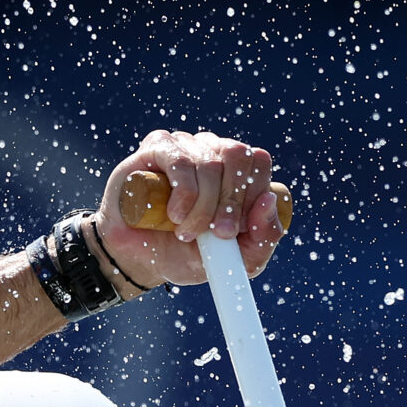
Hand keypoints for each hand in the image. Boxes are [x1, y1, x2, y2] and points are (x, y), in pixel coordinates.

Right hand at [96, 129, 286, 289]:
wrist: (137, 259)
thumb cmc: (185, 254)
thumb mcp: (234, 261)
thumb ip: (264, 238)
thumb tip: (269, 199)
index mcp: (236, 172)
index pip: (259, 162)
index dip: (253, 194)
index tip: (238, 229)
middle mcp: (213, 151)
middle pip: (238, 155)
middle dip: (230, 201)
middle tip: (218, 233)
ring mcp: (185, 145)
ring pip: (210, 162)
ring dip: (203, 206)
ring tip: (186, 232)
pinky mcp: (157, 148)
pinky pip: (180, 160)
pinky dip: (184, 193)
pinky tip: (174, 215)